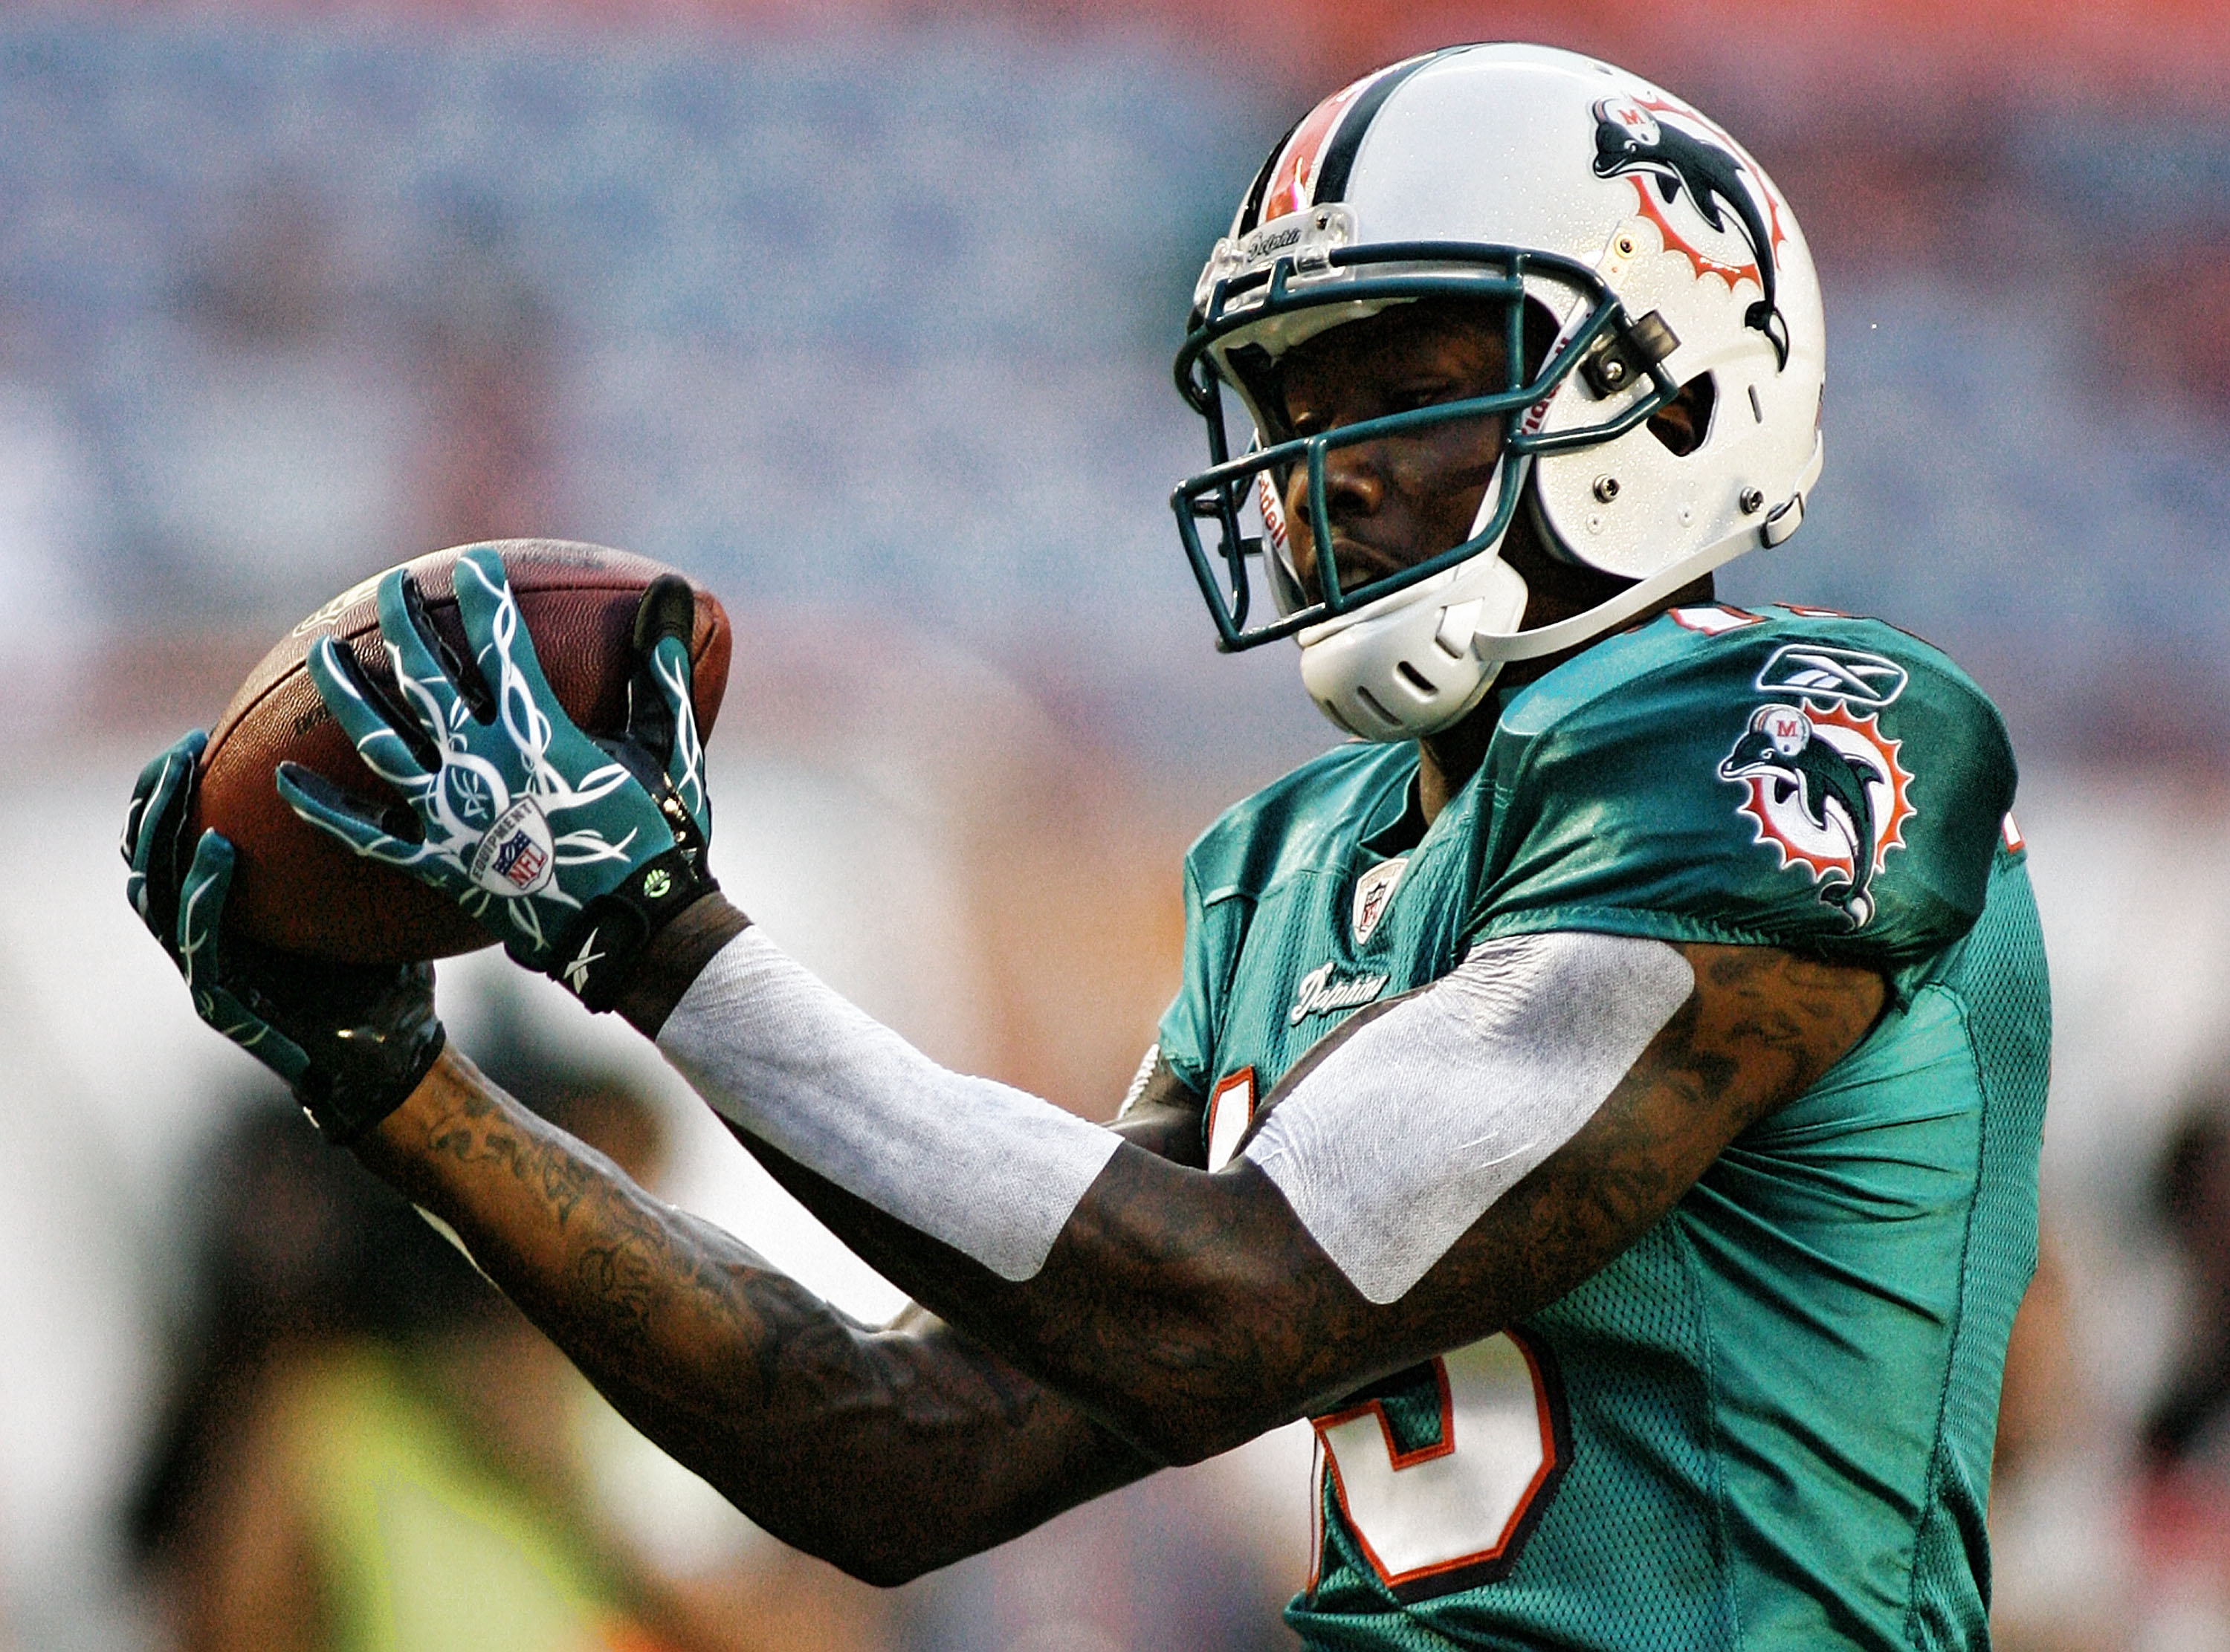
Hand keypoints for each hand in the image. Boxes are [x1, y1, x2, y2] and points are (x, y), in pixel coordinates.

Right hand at [121, 732, 446, 1142]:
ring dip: (165, 834)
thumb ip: (362, 847)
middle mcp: (207, 937)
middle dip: (154, 800)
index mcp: (230, 911)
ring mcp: (208, 971)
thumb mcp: (370, 899)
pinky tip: (218, 851)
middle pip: (149, 858)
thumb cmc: (383, 975)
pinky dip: (202, 895)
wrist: (391, 1058)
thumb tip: (398, 772)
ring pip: (157, 895)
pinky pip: (199, 942)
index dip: (171, 790)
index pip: (176, 841)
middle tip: (181, 750)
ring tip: (185, 786)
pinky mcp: (221, 1005)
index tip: (195, 736)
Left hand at [276, 547, 714, 1008]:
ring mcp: (451, 814)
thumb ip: (663, 671)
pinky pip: (366, 833)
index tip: (474, 564)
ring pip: (381, 739)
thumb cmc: (658, 841)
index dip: (486, 597)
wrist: (634, 931)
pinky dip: (323, 808)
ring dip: (349, 691)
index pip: (502, 644)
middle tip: (392, 587)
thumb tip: (674, 591)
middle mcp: (482, 763)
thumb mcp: (668, 750)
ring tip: (324, 653)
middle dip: (405, 621)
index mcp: (538, 731)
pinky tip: (285, 780)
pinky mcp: (435, 862)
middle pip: (426, 676)